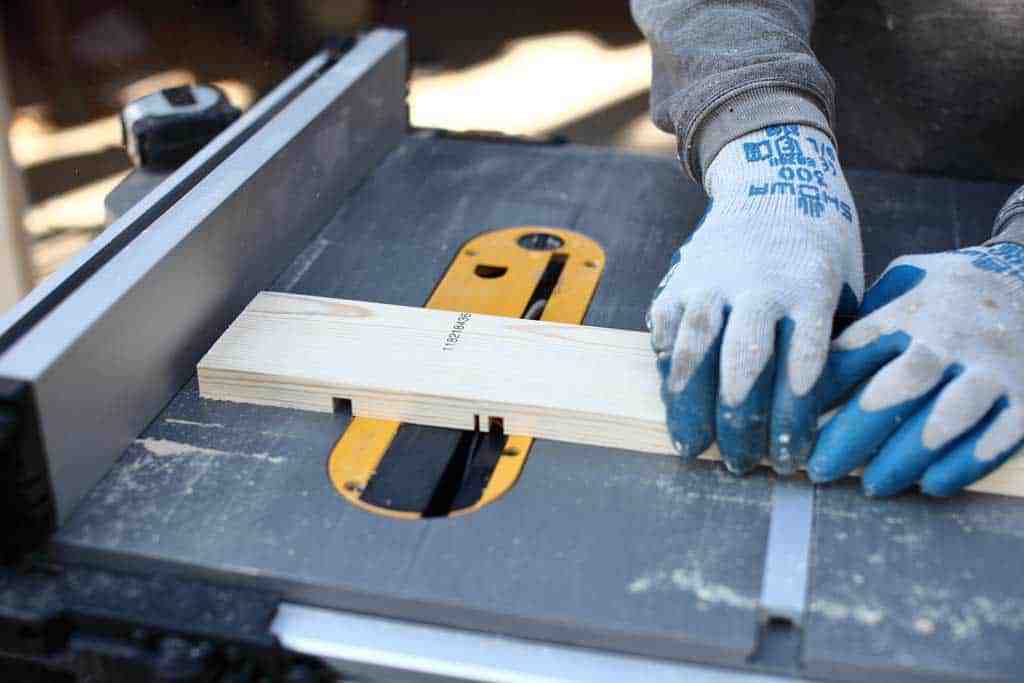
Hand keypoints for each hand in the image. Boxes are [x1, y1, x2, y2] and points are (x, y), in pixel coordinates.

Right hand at [649, 124, 862, 473]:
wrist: (773, 182)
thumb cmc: (819, 249)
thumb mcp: (845, 287)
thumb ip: (833, 344)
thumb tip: (824, 418)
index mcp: (810, 291)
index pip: (800, 370)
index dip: (791, 422)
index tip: (788, 458)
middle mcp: (758, 287)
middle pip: (743, 367)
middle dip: (738, 424)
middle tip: (738, 463)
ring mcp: (712, 283)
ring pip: (695, 352)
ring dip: (691, 406)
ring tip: (690, 445)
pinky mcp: (679, 281)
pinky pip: (666, 333)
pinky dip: (668, 371)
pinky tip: (672, 403)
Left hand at [809, 243, 1023, 495]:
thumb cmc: (951, 288)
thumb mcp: (905, 278)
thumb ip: (864, 314)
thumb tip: (810, 353)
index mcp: (909, 313)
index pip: (854, 354)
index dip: (821, 392)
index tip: (791, 422)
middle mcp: (950, 340)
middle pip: (896, 390)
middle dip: (853, 434)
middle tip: (820, 470)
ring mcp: (992, 368)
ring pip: (946, 419)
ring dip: (905, 458)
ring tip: (873, 486)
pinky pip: (999, 435)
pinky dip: (965, 463)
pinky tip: (932, 485)